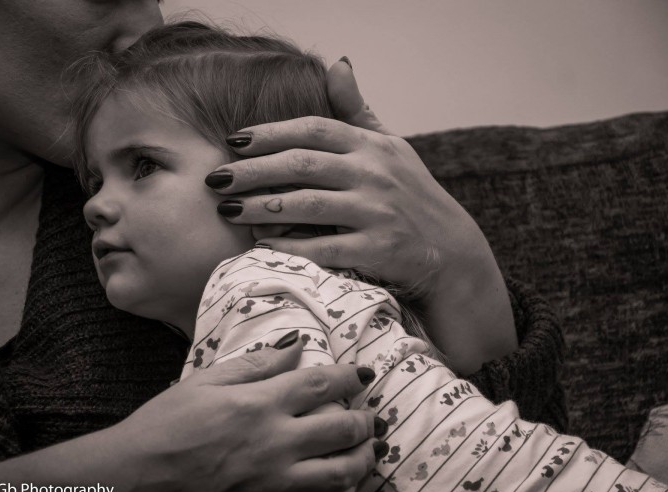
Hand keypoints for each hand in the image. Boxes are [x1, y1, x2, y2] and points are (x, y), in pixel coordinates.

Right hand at [113, 337, 385, 491]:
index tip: (364, 373)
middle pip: (340, 429)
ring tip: (367, 449)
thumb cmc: (165, 425)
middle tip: (370, 416)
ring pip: (339, 472)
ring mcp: (273, 480)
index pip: (320, 385)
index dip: (349, 376)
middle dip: (364, 421)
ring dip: (362, 459)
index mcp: (258, 405)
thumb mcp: (205, 381)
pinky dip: (339, 491)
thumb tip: (296, 346)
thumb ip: (256, 365)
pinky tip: (343, 483)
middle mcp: (274, 443)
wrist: (135, 478)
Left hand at [207, 59, 516, 372]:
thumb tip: (337, 63)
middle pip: (301, 164)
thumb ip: (358, 110)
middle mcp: (375, 174)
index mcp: (372, 145)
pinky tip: (261, 246)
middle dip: (252, 171)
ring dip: (262, 207)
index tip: (233, 142)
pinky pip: (326, 247)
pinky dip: (292, 247)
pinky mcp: (380, 249)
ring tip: (227, 210)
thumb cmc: (412, 196)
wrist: (452, 251)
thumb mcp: (391, 146)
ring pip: (308, 204)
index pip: (313, 129)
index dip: (270, 134)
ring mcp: (378, 211)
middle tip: (215, 179)